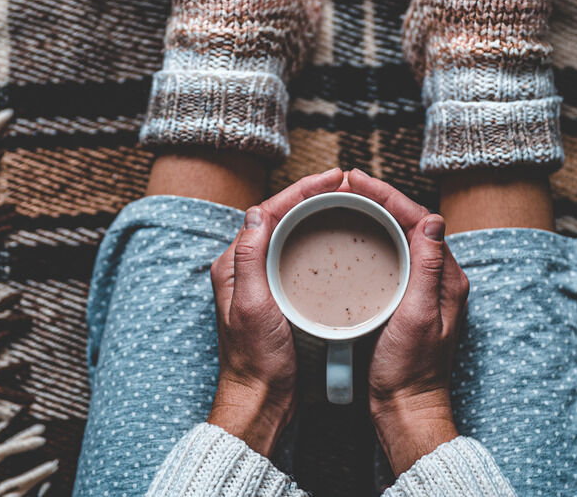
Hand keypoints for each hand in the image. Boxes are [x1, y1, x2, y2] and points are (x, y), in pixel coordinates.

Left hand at [208, 168, 343, 455]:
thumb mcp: (253, 307)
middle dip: (310, 194)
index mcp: (233, 264)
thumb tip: (258, 213)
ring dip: (314, 211)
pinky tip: (335, 236)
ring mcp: (261, 280)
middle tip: (343, 183)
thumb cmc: (256, 360)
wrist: (261, 399)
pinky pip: (296, 253)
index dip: (301, 190)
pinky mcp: (277, 294)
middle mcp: (244, 267)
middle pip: (279, 216)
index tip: (331, 178)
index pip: (268, 211)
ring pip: (288, 232)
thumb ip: (250, 259)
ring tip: (343, 199)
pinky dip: (315, 237)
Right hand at [345, 170, 469, 475]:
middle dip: (380, 197)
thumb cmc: (410, 370)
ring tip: (347, 197)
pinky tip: (354, 233)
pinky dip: (373, 236)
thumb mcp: (418, 317)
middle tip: (346, 182)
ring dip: (376, 213)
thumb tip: (434, 220)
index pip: (419, 220)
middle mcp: (439, 278)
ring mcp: (423, 288)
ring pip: (401, 236)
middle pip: (410, 222)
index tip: (357, 180)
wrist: (406, 409)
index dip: (388, 195)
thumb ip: (428, 269)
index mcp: (447, 277)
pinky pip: (392, 254)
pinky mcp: (407, 299)